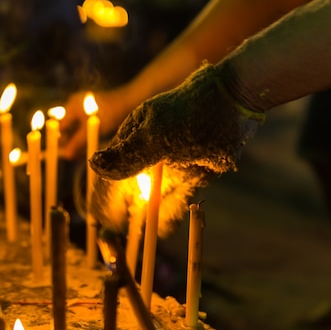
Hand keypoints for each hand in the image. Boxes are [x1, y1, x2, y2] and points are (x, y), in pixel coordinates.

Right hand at [60, 88, 134, 159]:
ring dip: (78, 139)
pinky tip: (89, 142)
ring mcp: (84, 106)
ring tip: (82, 151)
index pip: (61, 127)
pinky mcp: (92, 110)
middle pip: (68, 127)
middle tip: (74, 155)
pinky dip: (85, 134)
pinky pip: (84, 124)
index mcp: (72, 106)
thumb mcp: (91, 131)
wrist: (129, 101)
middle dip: (70, 141)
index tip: (65, 154)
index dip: (62, 141)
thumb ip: (77, 143)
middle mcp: (75, 104)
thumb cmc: (109, 114)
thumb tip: (66, 156)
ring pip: (76, 127)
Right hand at [89, 63, 265, 236]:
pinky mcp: (193, 172)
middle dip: (126, 208)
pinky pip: (177, 197)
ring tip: (148, 224)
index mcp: (133, 137)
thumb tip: (94, 165)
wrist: (236, 102)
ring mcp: (171, 163)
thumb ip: (126, 155)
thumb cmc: (190, 114)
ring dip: (151, 211)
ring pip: (155, 196)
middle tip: (119, 227)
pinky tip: (169, 219)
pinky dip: (171, 210)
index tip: (101, 217)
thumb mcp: (154, 136)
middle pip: (132, 187)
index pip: (112, 170)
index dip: (104, 195)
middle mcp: (149, 152)